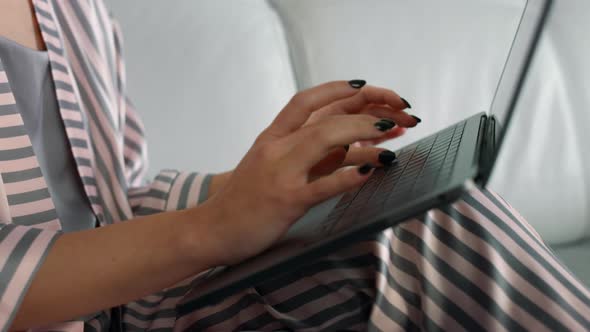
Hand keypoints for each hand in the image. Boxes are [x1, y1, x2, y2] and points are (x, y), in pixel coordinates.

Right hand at [196, 80, 418, 264]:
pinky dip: (349, 176)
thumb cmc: (244, 199)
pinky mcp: (285, 201)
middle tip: (397, 113)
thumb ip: (302, 153)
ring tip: (392, 132)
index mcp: (271, 138)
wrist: (210, 229)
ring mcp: (280, 173)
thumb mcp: (268, 166)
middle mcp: (276, 148)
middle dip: (367, 112)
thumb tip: (346, 145)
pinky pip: (322, 185)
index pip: (305, 101)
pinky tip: (371, 170)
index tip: (365, 86)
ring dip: (363, 133)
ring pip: (324, 141)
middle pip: (325, 118)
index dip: (337, 89)